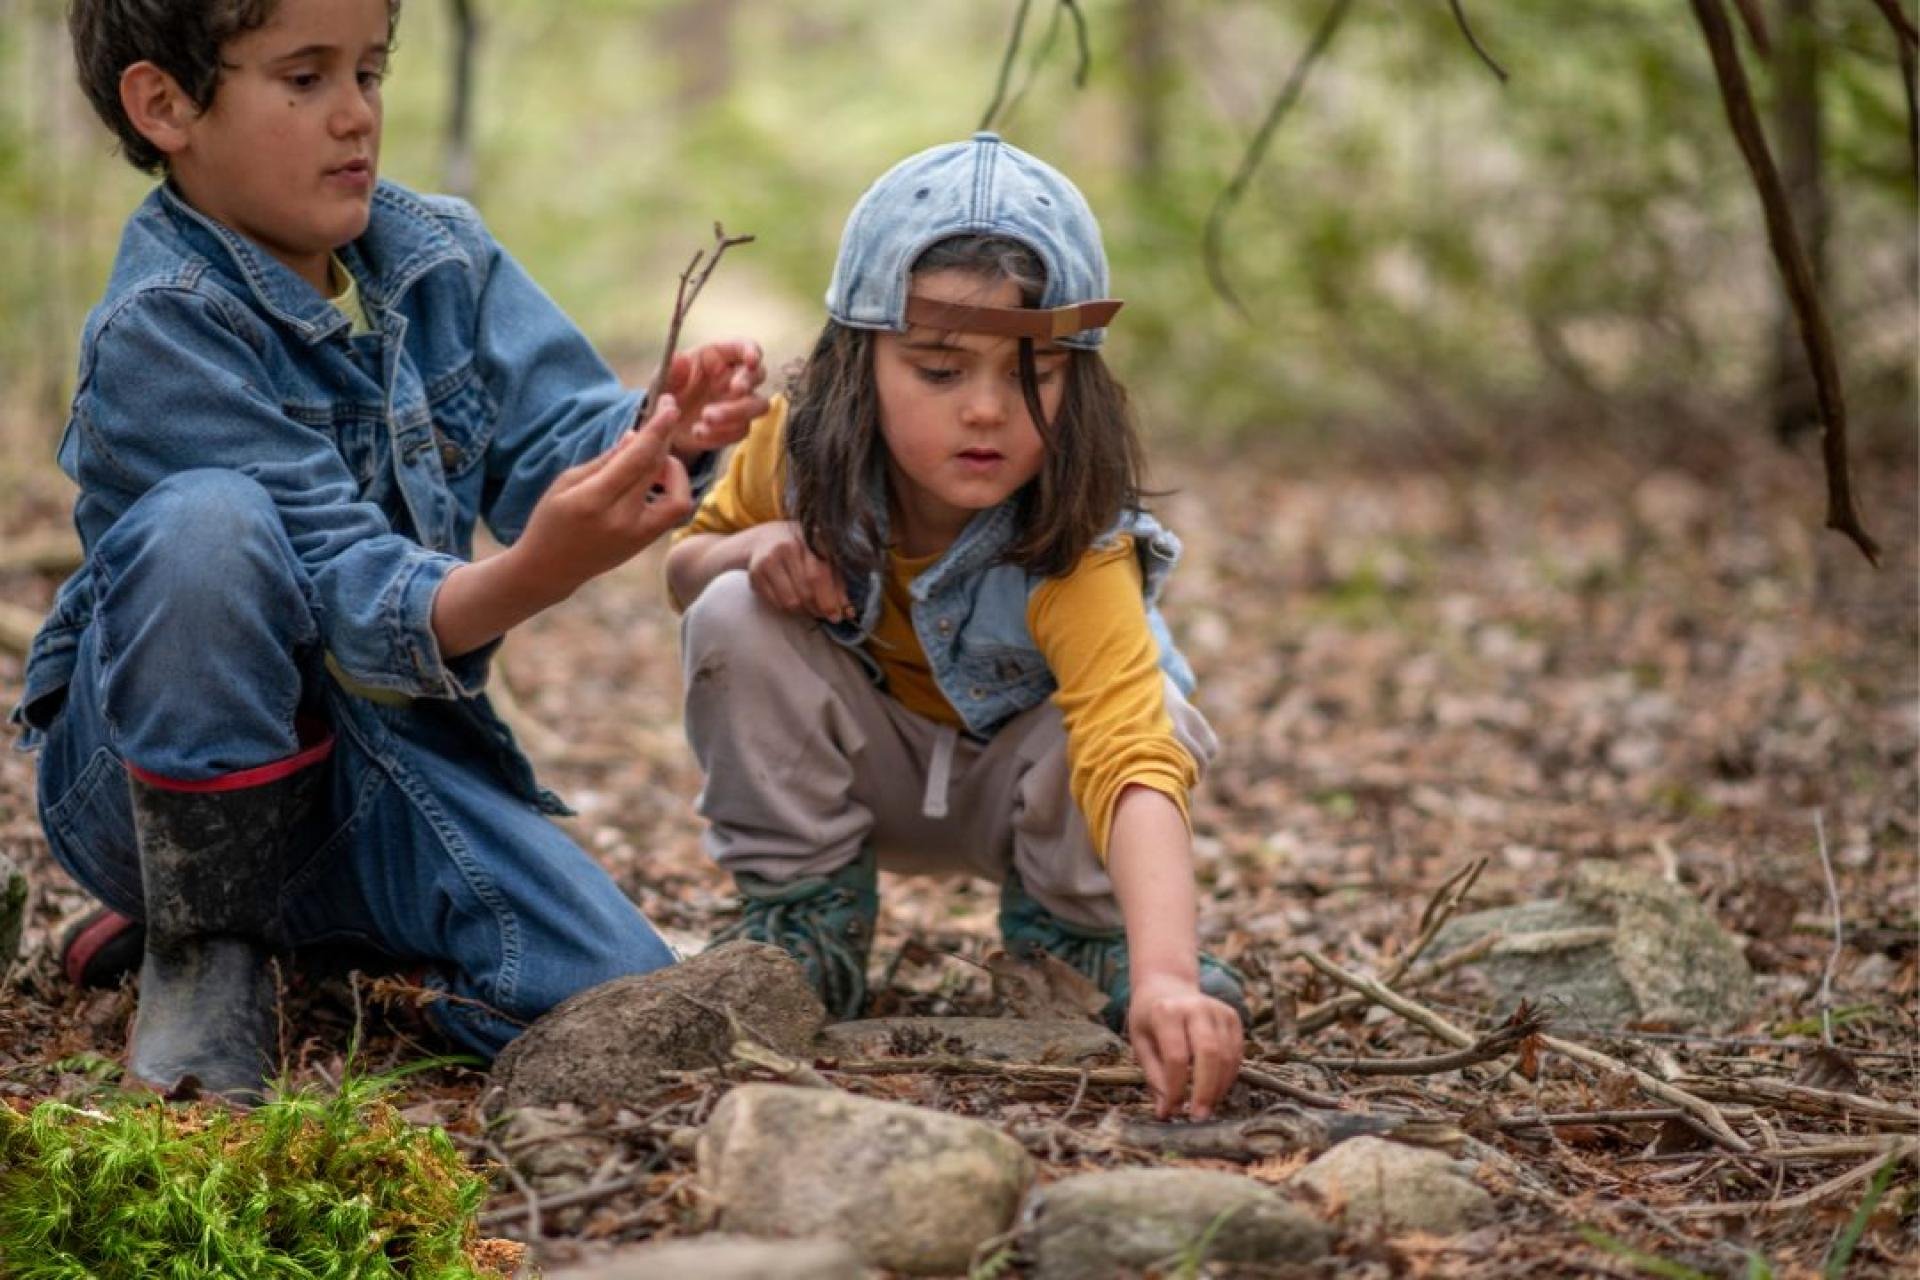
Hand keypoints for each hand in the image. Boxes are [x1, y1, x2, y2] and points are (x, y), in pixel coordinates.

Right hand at [512, 394, 693, 599]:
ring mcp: (637, 536)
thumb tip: (637, 436)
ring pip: (679, 498)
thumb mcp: (568, 481)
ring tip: (653, 461)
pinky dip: (670, 490)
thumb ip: (606, 459)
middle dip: (666, 441)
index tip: (670, 407)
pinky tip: (651, 480)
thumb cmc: (551, 519)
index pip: (637, 459)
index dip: (657, 430)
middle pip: (659, 471)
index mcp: (594, 501)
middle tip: (663, 421)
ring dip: (674, 473)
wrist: (549, 570)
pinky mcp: (645, 544)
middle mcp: (621, 520)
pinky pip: (672, 512)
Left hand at [658, 338, 768, 458]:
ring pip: (758, 405)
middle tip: (735, 390)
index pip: (743, 346)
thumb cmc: (669, 391)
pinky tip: (699, 433)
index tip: (751, 361)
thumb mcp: (663, 378)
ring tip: (706, 418)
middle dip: (747, 382)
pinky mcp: (738, 426)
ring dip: (736, 412)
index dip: (752, 351)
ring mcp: (740, 403)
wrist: (667, 424)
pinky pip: (741, 430)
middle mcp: (734, 377)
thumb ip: (671, 369)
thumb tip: (681, 359)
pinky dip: (722, 433)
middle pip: (758, 375)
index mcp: (719, 356)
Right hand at [745, 521, 852, 620]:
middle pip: (805, 590)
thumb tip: (848, 612)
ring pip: (790, 600)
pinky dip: (788, 609)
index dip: (829, 599)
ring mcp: (768, 560)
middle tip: (825, 615)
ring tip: (810, 608)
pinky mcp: (755, 574)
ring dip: (803, 611)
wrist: (765, 539)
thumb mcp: (822, 558)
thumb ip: (837, 582)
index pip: (819, 574)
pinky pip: (776, 603)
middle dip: (818, 608)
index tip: (837, 615)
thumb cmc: (802, 551)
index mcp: (808, 540)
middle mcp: (787, 547)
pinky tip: (794, 603)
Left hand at [1128, 971, 1244, 1119]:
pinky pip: (1236, 1053)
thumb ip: (1154, 1076)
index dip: (1176, 1088)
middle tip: (1198, 1116)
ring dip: (1218, 1088)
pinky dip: (1229, 1076)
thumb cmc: (1150, 1019)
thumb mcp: (1141, 1043)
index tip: (1172, 1110)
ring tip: (1205, 1107)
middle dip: (1205, 1090)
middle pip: (1209, 1054)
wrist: (1167, 986)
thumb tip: (1166, 1111)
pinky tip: (1216, 1090)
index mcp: (1166, 1012)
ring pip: (1227, 1056)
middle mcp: (1196, 1007)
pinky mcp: (1233, 1016)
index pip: (1176, 1057)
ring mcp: (1218, 1010)